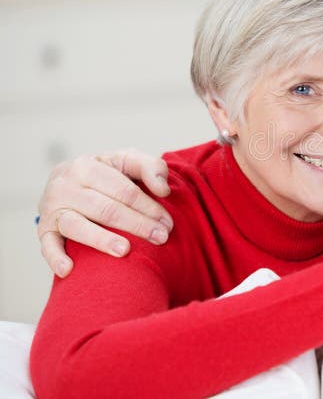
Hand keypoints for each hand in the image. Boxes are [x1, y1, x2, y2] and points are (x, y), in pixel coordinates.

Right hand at [37, 149, 172, 277]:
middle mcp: (65, 186)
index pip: (124, 190)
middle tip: (161, 238)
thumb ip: (151, 167)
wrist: (71, 180)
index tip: (168, 223)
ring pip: (77, 226)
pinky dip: (55, 257)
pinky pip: (47, 245)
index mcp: (86, 166)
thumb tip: (163, 190)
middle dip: (137, 225)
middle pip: (106, 209)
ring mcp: (52, 208)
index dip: (149, 207)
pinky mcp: (44, 229)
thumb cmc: (107, 173)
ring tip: (125, 251)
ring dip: (101, 240)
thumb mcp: (127, 161)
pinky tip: (68, 270)